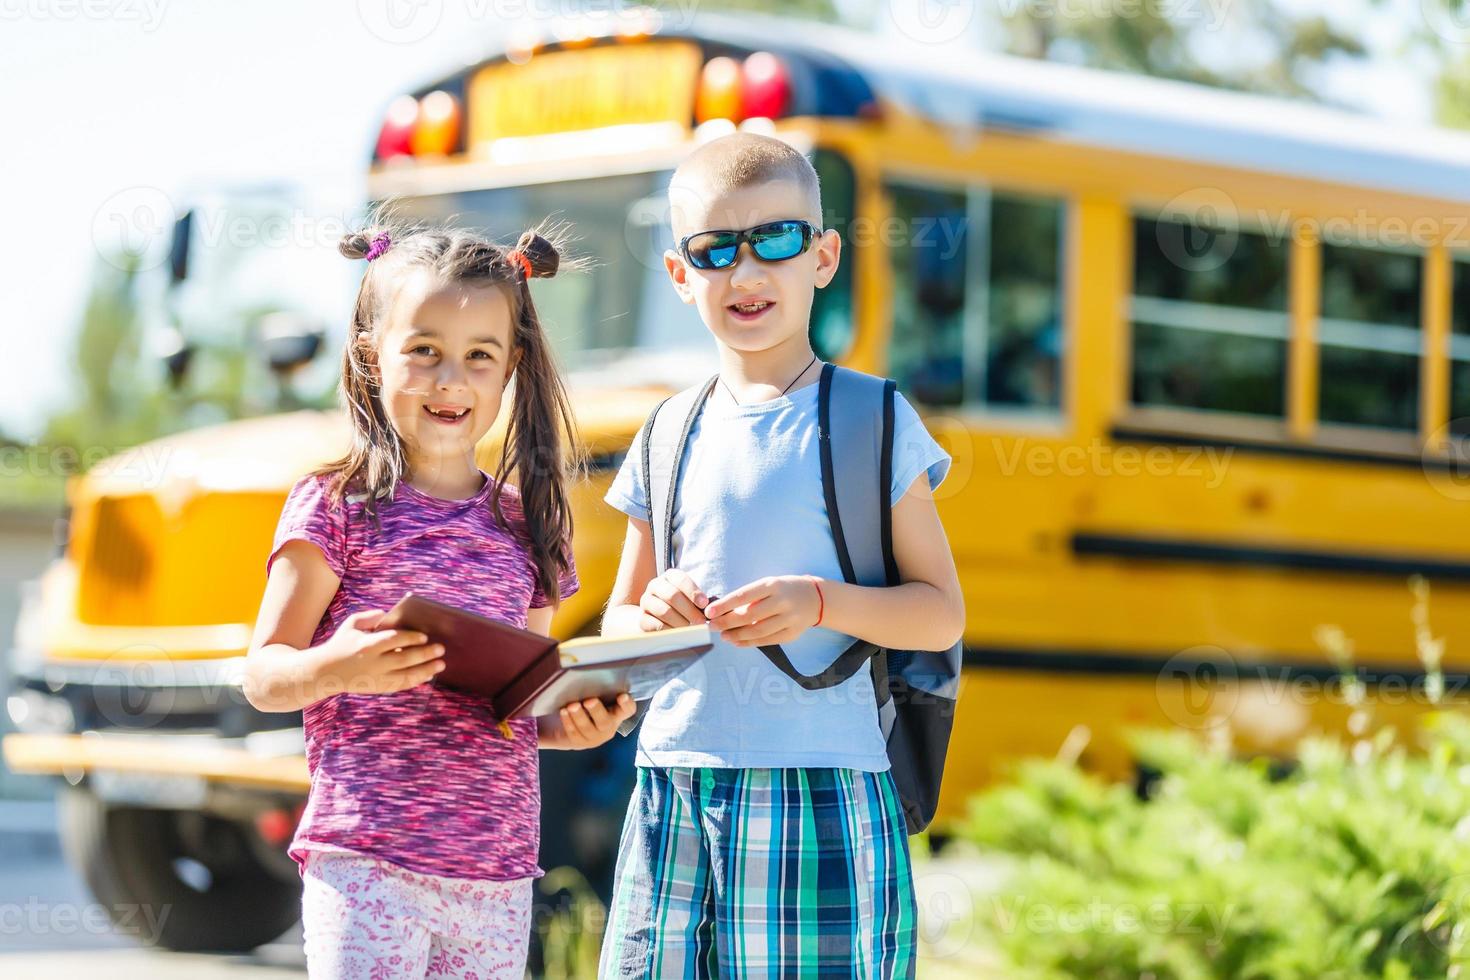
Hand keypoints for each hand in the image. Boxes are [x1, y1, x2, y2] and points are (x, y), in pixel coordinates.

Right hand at [309, 609, 445, 696]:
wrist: (324, 672)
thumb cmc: (340, 644)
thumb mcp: (351, 625)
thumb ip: (370, 617)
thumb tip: (388, 614)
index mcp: (367, 645)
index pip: (394, 640)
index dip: (411, 638)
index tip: (425, 636)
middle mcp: (373, 663)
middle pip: (404, 658)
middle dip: (425, 654)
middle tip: (441, 649)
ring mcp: (376, 678)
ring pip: (405, 676)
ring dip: (426, 670)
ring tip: (441, 664)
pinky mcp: (378, 688)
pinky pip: (400, 686)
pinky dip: (416, 681)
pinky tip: (428, 676)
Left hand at [543, 693, 636, 748]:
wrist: (570, 725)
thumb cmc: (586, 703)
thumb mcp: (595, 695)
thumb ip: (597, 686)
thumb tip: (590, 664)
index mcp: (617, 713)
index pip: (628, 710)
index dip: (627, 704)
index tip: (622, 696)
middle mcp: (608, 727)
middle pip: (606, 721)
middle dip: (597, 710)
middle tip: (589, 700)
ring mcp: (594, 737)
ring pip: (588, 728)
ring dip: (579, 716)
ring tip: (572, 705)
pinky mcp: (580, 743)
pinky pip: (574, 733)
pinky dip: (569, 722)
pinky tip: (563, 712)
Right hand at [638, 569, 709, 631]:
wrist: (658, 616)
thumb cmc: (681, 605)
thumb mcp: (690, 598)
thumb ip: (698, 601)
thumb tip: (708, 609)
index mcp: (669, 576)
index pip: (681, 580)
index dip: (693, 592)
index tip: (704, 604)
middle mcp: (655, 585)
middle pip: (672, 596)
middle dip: (689, 610)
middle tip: (701, 621)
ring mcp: (646, 601)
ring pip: (664, 611)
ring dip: (681, 622)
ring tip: (691, 628)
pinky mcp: (642, 618)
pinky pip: (656, 625)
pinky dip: (670, 630)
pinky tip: (679, 633)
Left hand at [705, 576, 821, 646]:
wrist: (816, 598)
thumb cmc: (784, 589)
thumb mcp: (769, 584)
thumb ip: (749, 597)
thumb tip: (723, 611)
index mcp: (773, 585)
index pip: (744, 595)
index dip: (725, 605)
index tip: (709, 612)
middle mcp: (782, 601)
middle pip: (749, 615)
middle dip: (727, 622)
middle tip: (712, 626)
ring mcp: (789, 619)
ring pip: (758, 631)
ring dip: (737, 635)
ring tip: (723, 636)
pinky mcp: (792, 633)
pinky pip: (767, 641)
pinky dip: (750, 643)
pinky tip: (737, 642)